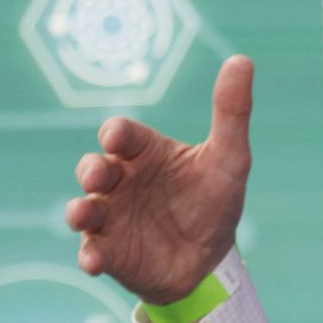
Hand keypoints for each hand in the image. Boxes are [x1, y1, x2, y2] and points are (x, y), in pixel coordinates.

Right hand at [67, 56, 253, 304]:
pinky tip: (95, 262)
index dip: (116, 133)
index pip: (122, 134)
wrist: (212, 260)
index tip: (117, 137)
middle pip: (93, 167)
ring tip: (82, 214)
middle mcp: (121, 182)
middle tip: (101, 173)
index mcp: (145, 153)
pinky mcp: (110, 253)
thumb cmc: (214, 201)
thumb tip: (242, 59)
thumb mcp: (229, 159)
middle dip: (91, 168)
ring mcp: (111, 218)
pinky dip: (89, 256)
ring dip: (79, 210)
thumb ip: (231, 113)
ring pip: (84, 208)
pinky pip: (91, 253)